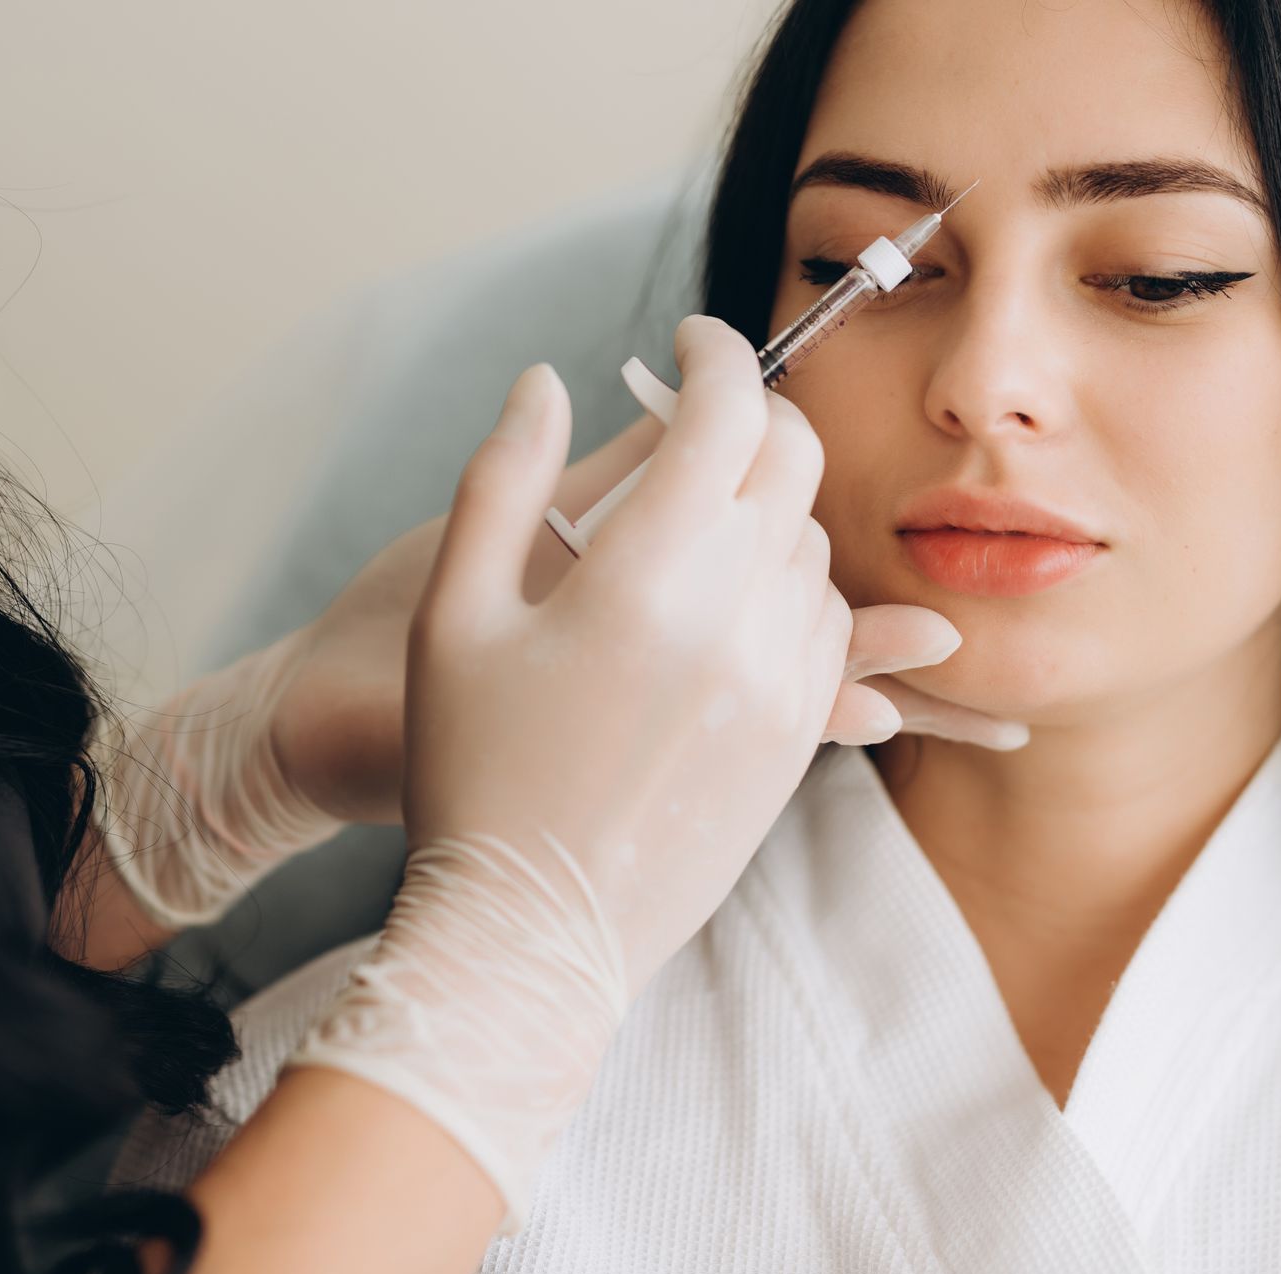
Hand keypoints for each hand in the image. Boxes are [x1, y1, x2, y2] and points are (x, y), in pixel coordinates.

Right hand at [290, 316, 863, 1232]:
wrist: (531, 931)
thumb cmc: (470, 770)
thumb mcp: (457, 610)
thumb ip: (501, 475)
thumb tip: (545, 378)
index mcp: (645, 571)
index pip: (725, 410)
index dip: (716, 351)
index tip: (692, 335)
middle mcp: (735, 616)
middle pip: (790, 461)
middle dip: (753, 415)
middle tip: (702, 416)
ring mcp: (781, 681)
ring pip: (812, 540)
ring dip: (766, 502)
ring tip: (694, 521)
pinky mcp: (798, 737)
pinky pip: (823, 621)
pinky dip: (786, 583)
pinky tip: (725, 600)